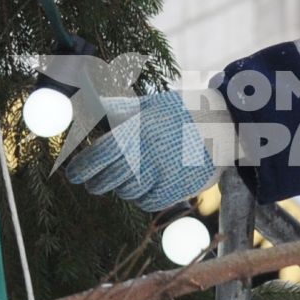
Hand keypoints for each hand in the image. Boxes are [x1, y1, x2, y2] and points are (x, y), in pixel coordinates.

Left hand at [63, 90, 221, 209]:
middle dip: (97, 182)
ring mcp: (165, 171)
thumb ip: (117, 108)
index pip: (101, 153)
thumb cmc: (181, 112)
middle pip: (111, 177)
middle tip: (91, 183)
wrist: (225, 124)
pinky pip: (149, 202)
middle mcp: (150, 150)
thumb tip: (85, 97)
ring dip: (122, 188)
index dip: (83, 167)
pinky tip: (143, 189)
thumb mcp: (149, 105)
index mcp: (140, 127)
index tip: (74, 175)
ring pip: (129, 191)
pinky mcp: (179, 187)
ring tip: (124, 181)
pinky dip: (142, 198)